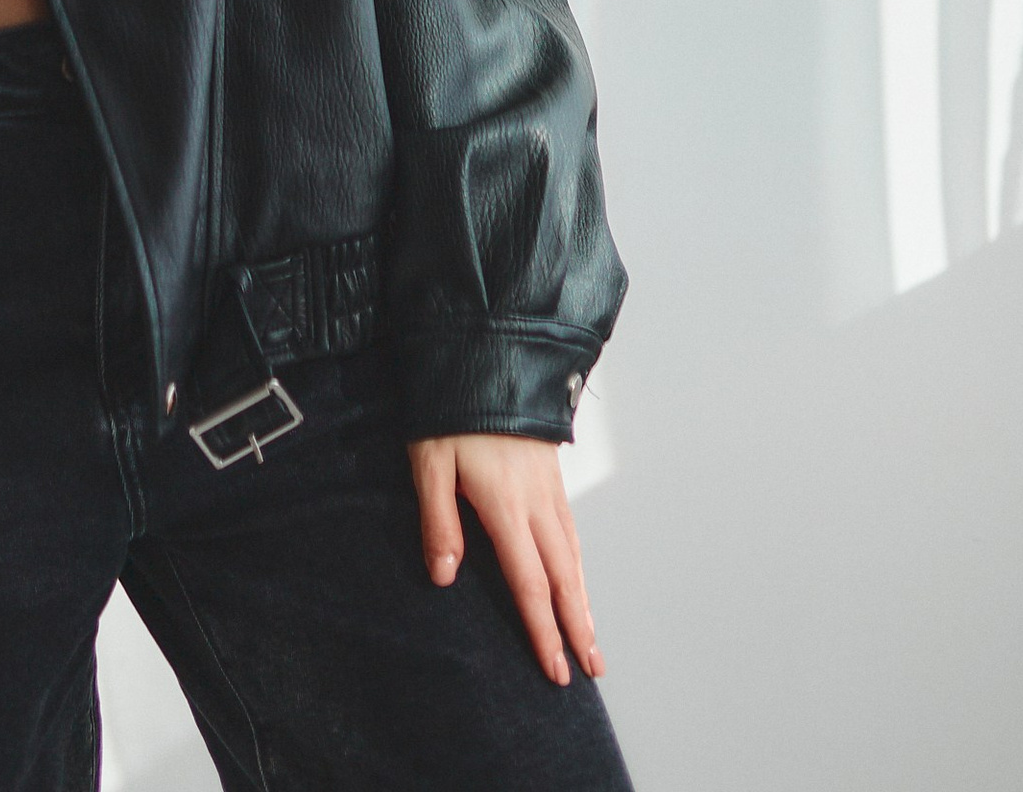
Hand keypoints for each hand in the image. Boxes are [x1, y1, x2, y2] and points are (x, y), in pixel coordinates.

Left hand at [407, 432, 604, 685]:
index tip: (555, 669)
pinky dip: (579, 565)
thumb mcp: (430, 461)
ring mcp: (550, 486)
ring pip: (574, 555)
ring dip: (583, 600)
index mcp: (506, 506)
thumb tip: (444, 577)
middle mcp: (537, 502)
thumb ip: (438, 520)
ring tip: (592, 638)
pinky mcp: (552, 472)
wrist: (488, 352)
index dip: (543, 630)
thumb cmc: (452, 409)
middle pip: (563, 577)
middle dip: (577, 627)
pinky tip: (577, 579)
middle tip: (591, 669)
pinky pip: (572, 530)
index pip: (529, 583)